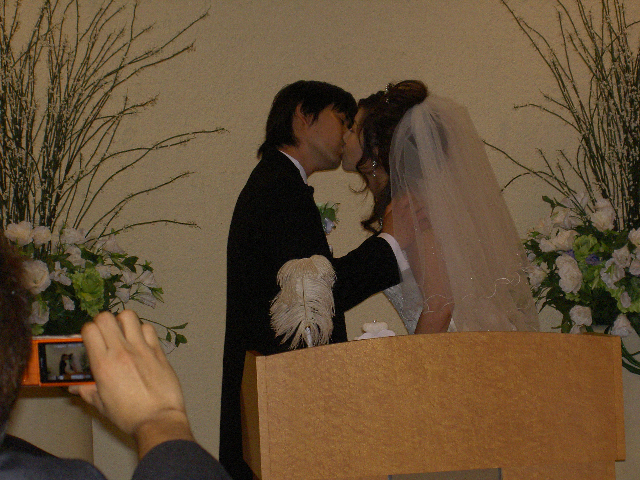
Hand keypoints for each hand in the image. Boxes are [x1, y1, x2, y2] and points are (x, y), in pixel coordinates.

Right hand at [71, 310, 193, 457]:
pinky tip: (142, 341)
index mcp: (103, 364)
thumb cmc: (129, 416)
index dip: (88, 330)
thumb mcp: (101, 406)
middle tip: (106, 332)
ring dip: (123, 321)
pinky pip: (149, 328)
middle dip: (103, 321)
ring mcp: (141, 348)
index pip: (89, 329)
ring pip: (129, 316)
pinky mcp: (158, 351)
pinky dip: (143, 330)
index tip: (91, 338)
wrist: (158, 419)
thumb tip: (74, 388)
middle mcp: (121, 351)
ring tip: (124, 333)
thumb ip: (87, 392)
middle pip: (106, 317)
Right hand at [381, 193, 429, 248]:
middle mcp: (407, 212)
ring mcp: (413, 220)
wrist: (390, 241)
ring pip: (424, 212)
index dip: (411, 195)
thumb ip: (390, 207)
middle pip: (418, 204)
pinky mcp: (417, 228)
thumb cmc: (387, 229)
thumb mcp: (386, 216)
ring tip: (427, 212)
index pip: (407, 197)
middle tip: (423, 204)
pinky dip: (428, 222)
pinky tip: (428, 222)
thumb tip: (396, 199)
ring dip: (425, 212)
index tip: (414, 196)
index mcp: (399, 208)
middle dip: (421, 203)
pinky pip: (426, 223)